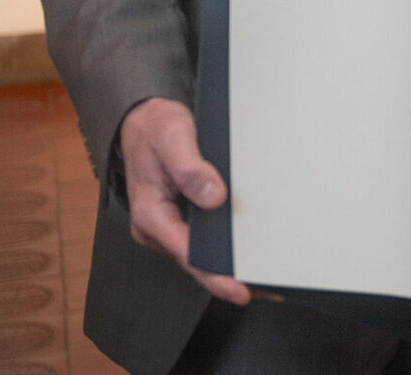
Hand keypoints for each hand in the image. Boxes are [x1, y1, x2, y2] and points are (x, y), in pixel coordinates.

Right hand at [118, 98, 249, 304]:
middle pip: (195, 261)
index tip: (240, 289)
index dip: (215, 274)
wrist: (144, 121)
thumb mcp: (173, 139)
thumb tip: (214, 197)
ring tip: (265, 275)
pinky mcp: (180, 218)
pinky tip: (249, 249)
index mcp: (151, 215)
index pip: (187, 254)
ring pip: (200, 252)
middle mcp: (158, 227)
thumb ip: (190, 168)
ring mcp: (169, 225)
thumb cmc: (156, 128)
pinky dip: (225, 246)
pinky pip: (202, 238)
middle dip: (227, 277)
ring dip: (228, 263)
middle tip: (266, 287)